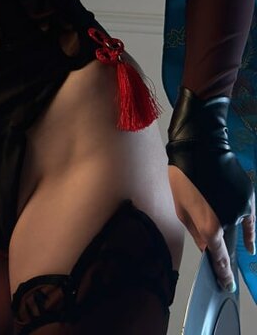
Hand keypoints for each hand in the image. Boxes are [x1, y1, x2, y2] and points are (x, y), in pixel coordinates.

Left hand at [169, 164, 254, 289]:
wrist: (200, 147)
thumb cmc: (183, 177)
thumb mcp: (181, 209)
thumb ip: (195, 233)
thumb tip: (206, 248)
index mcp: (210, 226)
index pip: (220, 257)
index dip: (223, 272)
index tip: (227, 284)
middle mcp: (229, 221)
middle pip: (223, 237)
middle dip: (214, 233)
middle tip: (201, 209)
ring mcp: (241, 208)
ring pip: (234, 224)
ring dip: (225, 221)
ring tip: (209, 197)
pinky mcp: (248, 197)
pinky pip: (250, 220)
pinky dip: (249, 232)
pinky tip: (250, 245)